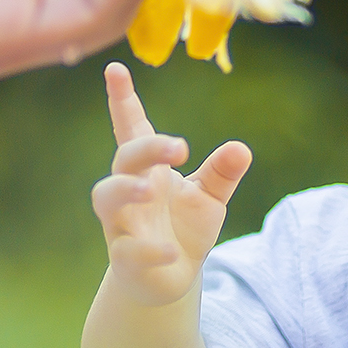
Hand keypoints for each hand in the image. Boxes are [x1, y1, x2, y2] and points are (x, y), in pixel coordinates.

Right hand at [91, 62, 251, 305]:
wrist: (169, 278)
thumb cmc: (184, 227)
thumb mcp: (209, 197)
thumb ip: (222, 173)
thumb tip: (241, 148)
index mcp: (149, 169)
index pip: (131, 128)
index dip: (122, 99)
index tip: (116, 69)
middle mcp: (129, 191)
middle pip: (124, 159)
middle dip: (145, 149)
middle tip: (179, 147)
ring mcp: (122, 225)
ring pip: (106, 198)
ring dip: (125, 189)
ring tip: (150, 189)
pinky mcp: (125, 259)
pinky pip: (127, 251)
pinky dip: (148, 250)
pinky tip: (170, 250)